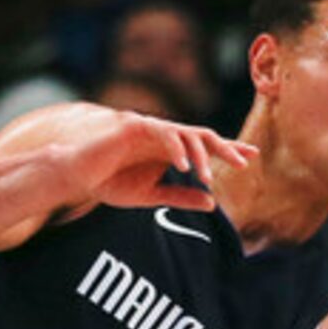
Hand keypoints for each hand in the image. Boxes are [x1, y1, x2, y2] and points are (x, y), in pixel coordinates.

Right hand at [62, 111, 257, 212]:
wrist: (77, 176)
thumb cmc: (110, 183)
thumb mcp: (152, 196)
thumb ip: (180, 196)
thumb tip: (212, 203)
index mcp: (170, 150)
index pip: (205, 147)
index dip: (228, 149)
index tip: (250, 157)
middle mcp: (164, 137)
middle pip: (202, 135)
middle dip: (224, 147)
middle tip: (242, 162)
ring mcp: (151, 129)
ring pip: (185, 133)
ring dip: (199, 153)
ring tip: (206, 175)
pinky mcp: (135, 126)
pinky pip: (162, 133)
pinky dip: (175, 148)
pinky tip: (184, 165)